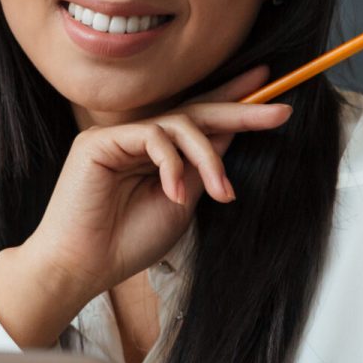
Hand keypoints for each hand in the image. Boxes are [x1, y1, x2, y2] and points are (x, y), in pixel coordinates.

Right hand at [0, 65, 288, 346]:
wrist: (85, 266)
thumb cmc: (128, 242)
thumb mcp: (182, 202)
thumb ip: (201, 168)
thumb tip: (230, 133)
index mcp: (157, 156)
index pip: (198, 122)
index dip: (233, 105)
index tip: (271, 96)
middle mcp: (138, 140)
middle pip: (194, 113)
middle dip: (239, 111)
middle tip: (278, 112)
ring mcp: (117, 137)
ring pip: (179, 124)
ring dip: (208, 157)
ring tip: (221, 192)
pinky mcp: (99, 141)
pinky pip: (152, 136)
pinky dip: (171, 163)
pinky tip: (173, 192)